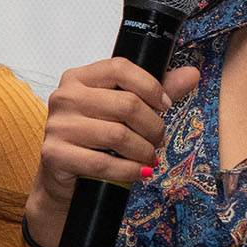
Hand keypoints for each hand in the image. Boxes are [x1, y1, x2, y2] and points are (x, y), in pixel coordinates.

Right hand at [30, 59, 199, 233]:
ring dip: (144, 151)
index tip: (165, 105)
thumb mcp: (122, 112)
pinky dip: (130, 170)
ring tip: (149, 157)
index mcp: (79, 78)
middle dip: (153, 126)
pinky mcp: (56, 154)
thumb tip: (191, 74)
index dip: (151, 87)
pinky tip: (140, 172)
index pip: (121, 68)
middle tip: (159, 140)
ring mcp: (58, 125)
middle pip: (126, 104)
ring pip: (118, 135)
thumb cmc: (95, 140)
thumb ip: (154, 92)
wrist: (64, 178)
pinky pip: (104, 162)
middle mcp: (65, 97)